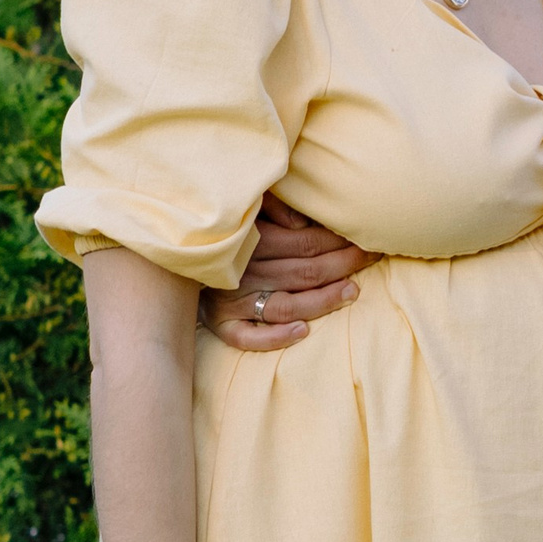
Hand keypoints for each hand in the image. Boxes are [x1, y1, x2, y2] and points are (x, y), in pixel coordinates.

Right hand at [199, 195, 370, 350]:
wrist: (169, 253)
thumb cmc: (218, 224)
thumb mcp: (243, 203)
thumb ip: (273, 206)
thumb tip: (302, 222)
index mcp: (252, 240)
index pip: (308, 243)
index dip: (341, 242)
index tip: (368, 239)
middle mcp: (244, 271)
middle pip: (305, 272)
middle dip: (345, 265)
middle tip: (373, 258)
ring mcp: (232, 300)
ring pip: (287, 306)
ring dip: (322, 301)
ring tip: (352, 292)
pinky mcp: (220, 323)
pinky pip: (249, 338)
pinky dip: (275, 338)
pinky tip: (302, 332)